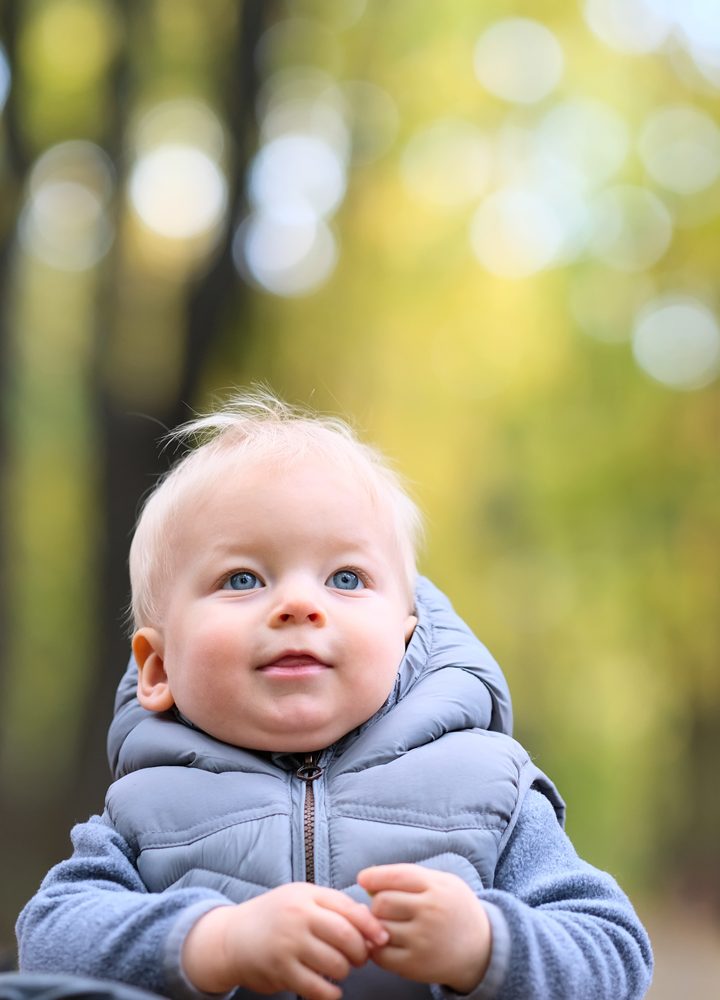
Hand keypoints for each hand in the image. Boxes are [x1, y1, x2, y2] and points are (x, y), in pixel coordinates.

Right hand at [182, 883, 388, 999]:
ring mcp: (289, 944)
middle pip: (347, 937)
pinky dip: (331, 993)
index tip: (381, 938)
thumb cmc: (275, 917)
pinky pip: (318, 988)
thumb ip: (334, 906)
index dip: (371, 926)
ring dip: (345, 972)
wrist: (233, 938)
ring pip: (336, 964)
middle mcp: (298, 916)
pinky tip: (330, 989)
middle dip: (361, 952)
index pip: (350, 909)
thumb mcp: (302, 898)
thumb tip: (370, 921)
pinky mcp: (281, 971)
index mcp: (307, 895)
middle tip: (360, 958)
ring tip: (339, 970)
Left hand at [357, 864, 490, 993]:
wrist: (482, 950)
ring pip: (379, 928)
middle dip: (378, 903)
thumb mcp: (442, 883)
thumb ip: (409, 877)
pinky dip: (377, 948)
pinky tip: (388, 943)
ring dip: (377, 926)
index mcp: (437, 888)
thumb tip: (368, 881)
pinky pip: (381, 955)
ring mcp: (423, 941)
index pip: (396, 876)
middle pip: (382, 902)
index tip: (363, 878)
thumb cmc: (455, 909)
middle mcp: (430, 913)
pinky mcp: (416, 966)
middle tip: (385, 907)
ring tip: (390, 924)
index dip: (374, 876)